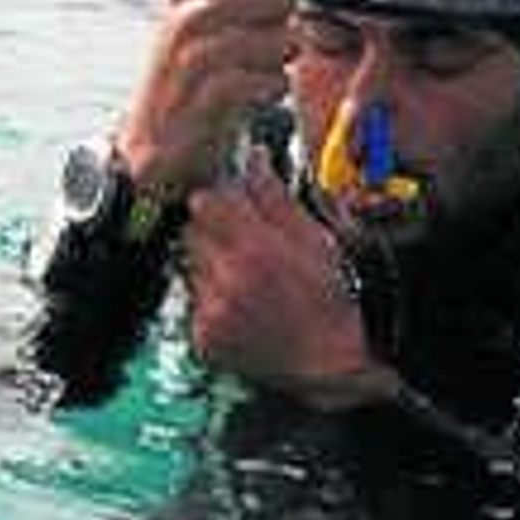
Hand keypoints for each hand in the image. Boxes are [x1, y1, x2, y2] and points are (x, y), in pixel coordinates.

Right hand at [115, 0, 321, 195]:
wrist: (158, 138)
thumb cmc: (201, 68)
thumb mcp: (232, 19)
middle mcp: (188, 11)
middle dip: (286, 18)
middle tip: (268, 35)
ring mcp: (191, 55)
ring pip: (274, 38)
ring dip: (281, 57)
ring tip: (265, 65)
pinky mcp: (201, 98)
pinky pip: (263, 81)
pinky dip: (272, 86)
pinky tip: (261, 89)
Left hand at [184, 146, 399, 409]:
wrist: (329, 361)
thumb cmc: (329, 299)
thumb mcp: (313, 239)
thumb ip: (275, 198)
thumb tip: (254, 157)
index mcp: (255, 250)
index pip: (206, 202)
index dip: (220, 200)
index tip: (234, 207)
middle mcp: (227, 282)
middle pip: (192, 231)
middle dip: (213, 230)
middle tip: (243, 244)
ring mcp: (212, 313)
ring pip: (190, 266)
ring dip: (210, 265)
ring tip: (245, 279)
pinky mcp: (204, 338)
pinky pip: (192, 302)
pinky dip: (211, 300)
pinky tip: (241, 306)